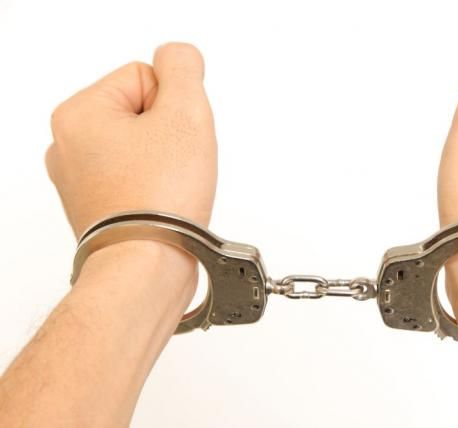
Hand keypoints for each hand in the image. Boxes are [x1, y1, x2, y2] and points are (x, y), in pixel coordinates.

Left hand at [46, 43, 216, 239]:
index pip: (146, 77)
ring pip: (146, 148)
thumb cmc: (160, 199)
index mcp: (78, 114)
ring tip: (170, 190)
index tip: (174, 143)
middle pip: (145, 113)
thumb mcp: (185, 112)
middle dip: (170, 136)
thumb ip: (183, 68)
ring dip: (168, 162)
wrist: (147, 268)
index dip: (175, 107)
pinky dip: (159, 187)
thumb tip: (178, 59)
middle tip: (175, 167)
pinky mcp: (100, 208)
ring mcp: (82, 181)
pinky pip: (141, 178)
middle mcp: (69, 147)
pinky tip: (164, 204)